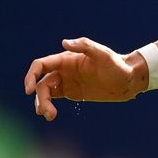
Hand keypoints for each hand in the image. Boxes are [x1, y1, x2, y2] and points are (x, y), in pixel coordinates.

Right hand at [23, 37, 146, 120]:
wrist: (128, 80)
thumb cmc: (116, 65)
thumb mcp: (103, 54)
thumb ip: (85, 46)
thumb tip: (64, 42)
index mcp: (67, 59)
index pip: (41, 65)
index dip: (31, 76)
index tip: (28, 90)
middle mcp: (63, 69)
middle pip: (41, 83)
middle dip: (39, 97)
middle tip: (46, 111)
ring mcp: (66, 82)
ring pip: (44, 93)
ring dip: (42, 104)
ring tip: (50, 115)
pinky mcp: (71, 93)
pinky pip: (53, 99)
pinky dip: (48, 107)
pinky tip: (51, 115)